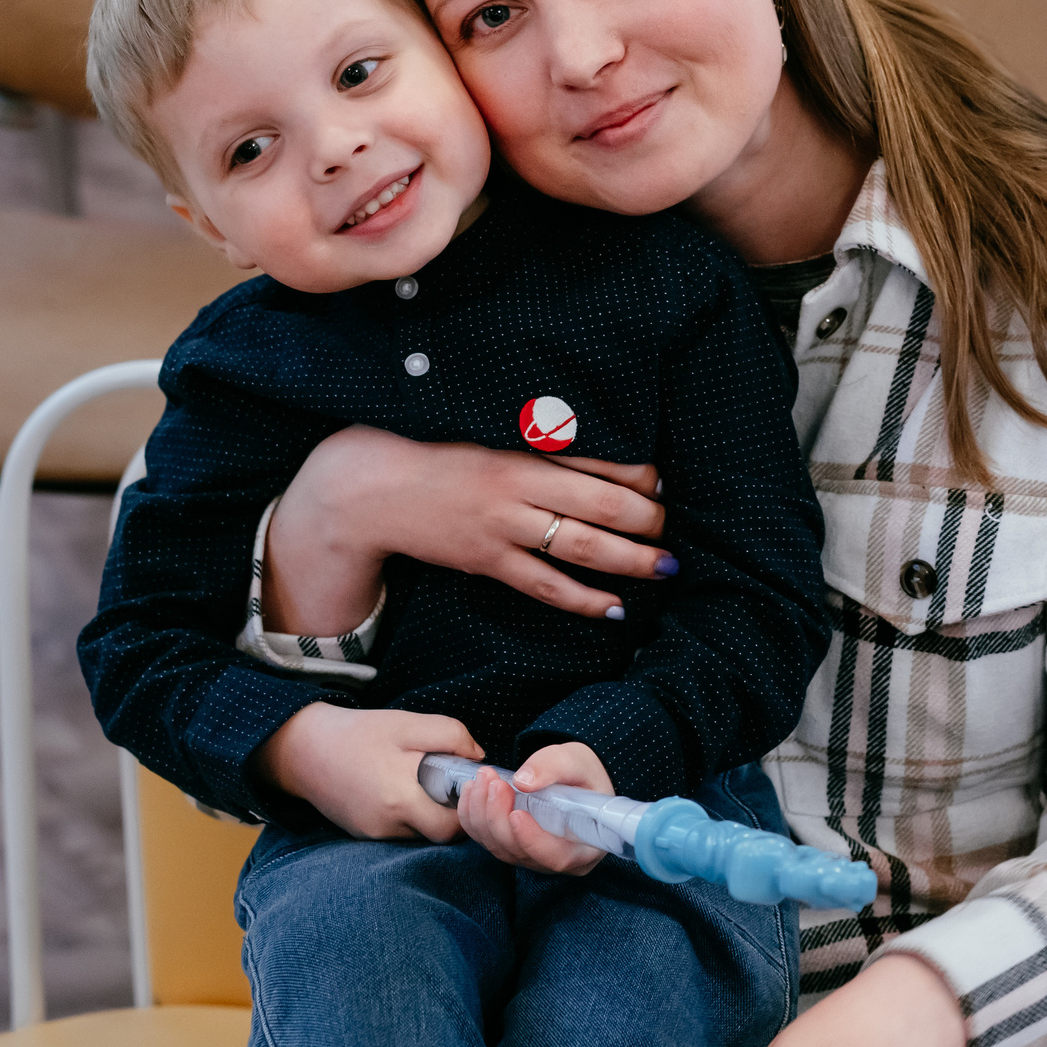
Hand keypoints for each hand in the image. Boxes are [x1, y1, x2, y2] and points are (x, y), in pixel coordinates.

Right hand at [251, 703, 480, 840]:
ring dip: (429, 813)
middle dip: (452, 814)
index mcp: (400, 798)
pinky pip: (398, 831)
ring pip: (419, 833)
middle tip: (450, 785)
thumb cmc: (358, 733)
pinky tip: (401, 789)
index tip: (470, 785)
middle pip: (438, 835)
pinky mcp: (362, 834)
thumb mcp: (407, 723)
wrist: (302, 748)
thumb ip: (451, 735)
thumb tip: (479, 757)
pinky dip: (408, 814)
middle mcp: (387, 824)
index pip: (452, 826)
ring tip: (424, 782)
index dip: (468, 808)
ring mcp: (373, 833)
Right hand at [265, 426, 670, 629]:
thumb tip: (603, 460)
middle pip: (599, 506)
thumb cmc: (442, 458)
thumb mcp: (492, 439)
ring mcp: (502, 528)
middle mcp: (517, 488)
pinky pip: (545, 586)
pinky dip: (583, 599)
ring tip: (663, 567)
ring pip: (580, 548)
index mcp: (521, 450)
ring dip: (629, 559)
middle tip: (671, 530)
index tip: (662, 484)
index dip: (637, 476)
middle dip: (645, 520)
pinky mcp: (488, 562)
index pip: (595, 461)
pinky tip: (615, 608)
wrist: (375, 490)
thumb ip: (543, 447)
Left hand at [457, 741, 611, 873]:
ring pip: (497, 847)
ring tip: (482, 779)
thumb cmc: (584, 775)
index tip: (516, 813)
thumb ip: (554, 767)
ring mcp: (531, 857)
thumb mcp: (577, 762)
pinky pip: (485, 840)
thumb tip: (522, 781)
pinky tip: (472, 790)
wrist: (575, 778)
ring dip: (482, 814)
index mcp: (584, 848)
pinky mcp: (511, 848)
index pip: (556, 857)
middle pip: (519, 851)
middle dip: (499, 817)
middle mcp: (556, 860)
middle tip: (493, 781)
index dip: (532, 839)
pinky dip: (473, 817)